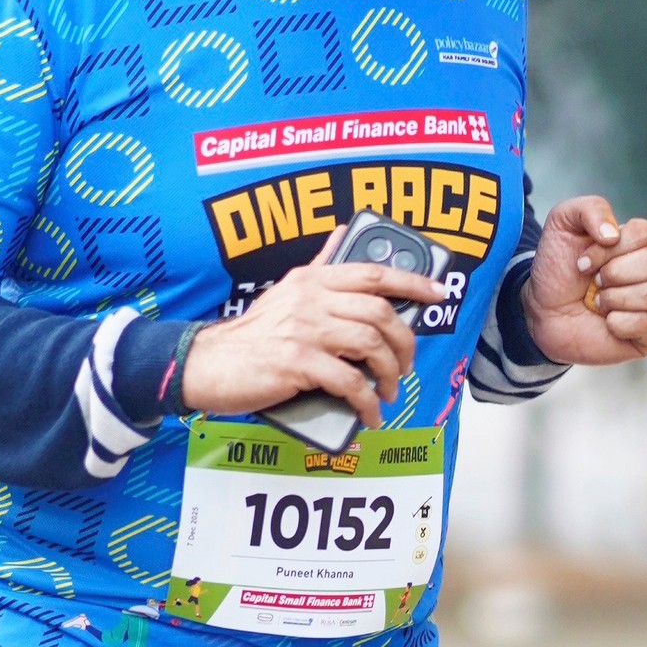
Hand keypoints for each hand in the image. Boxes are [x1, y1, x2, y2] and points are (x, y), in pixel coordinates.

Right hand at [181, 261, 444, 427]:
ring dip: (389, 374)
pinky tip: (369, 414)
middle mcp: (311, 299)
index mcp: (312, 280)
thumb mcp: (285, 291)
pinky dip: (366, 402)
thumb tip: (342, 232)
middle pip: (380, 313)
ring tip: (387, 391)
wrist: (208, 364)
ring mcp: (304, 330)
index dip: (412, 283)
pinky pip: (349, 382)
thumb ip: (318, 265)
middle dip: (405, 343)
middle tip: (406, 366)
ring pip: (370, 345)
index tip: (438, 295)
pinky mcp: (297, 363)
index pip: (373, 272)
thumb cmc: (251, 335)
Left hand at [522, 194, 646, 366]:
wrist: (542, 311)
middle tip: (594, 283)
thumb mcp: (563, 222)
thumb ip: (591, 208)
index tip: (583, 262)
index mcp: (643, 242)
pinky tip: (607, 322)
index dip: (610, 249)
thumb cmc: (558, 267)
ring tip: (598, 302)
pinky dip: (619, 323)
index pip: (646, 234)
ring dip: (615, 298)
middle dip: (615, 273)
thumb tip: (613, 235)